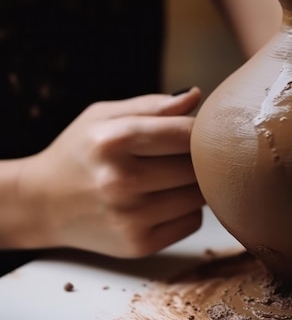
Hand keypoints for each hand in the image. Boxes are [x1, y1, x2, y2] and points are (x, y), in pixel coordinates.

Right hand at [18, 88, 204, 257]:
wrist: (41, 204)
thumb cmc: (79, 153)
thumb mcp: (104, 116)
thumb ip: (153, 105)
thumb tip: (196, 96)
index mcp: (112, 141)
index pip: (187, 133)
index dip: (200, 130)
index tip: (193, 131)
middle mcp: (119, 181)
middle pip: (197, 166)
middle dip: (198, 158)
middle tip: (179, 156)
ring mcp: (129, 217)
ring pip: (200, 196)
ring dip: (195, 185)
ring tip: (169, 177)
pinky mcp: (138, 245)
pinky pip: (193, 222)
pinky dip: (187, 210)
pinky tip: (162, 201)